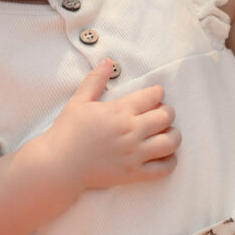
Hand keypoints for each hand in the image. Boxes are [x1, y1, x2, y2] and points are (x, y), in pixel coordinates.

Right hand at [46, 58, 180, 192]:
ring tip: (169, 133)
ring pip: (170, 142)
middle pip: (166, 117)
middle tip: (163, 112)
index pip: (152, 96)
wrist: (59, 165)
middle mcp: (131, 131)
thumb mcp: (79, 101)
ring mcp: (134, 154)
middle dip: (168, 112)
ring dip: (174, 135)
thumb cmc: (67, 132)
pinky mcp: (133, 173)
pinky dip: (170, 161)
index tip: (156, 94)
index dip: (158, 92)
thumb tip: (108, 61)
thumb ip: (95, 80)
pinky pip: (163, 169)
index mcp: (119, 111)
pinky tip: (166, 156)